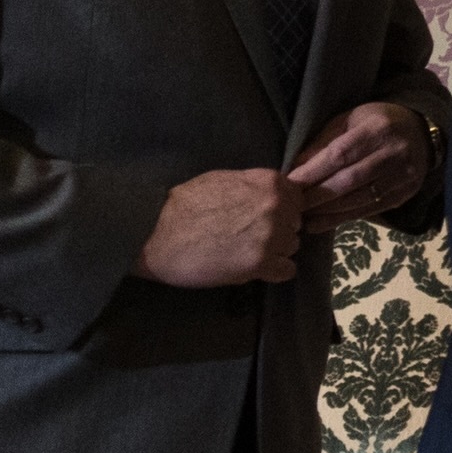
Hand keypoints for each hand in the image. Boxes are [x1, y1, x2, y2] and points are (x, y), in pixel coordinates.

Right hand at [134, 169, 302, 286]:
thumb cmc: (184, 204)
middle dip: (278, 230)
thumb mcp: (223, 180)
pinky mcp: (260, 264)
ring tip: (246, 253)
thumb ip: (254, 186)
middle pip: (295, 223)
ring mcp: (271, 236)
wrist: (154, 234)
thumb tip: (273, 194)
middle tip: (249, 237)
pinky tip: (255, 269)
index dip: (281, 209)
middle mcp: (277, 207)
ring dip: (275, 252)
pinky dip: (274, 272)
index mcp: (270, 183)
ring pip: (291, 247)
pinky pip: (286, 271)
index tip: (263, 217)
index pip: (296, 198)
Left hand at [286, 103, 433, 228]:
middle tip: (291, 205)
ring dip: (327, 211)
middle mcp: (395, 152)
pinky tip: (320, 223)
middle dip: (317, 195)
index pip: (341, 154)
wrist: (421, 132)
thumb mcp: (350, 120)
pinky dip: (342, 219)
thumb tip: (296, 167)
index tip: (290, 184)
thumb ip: (324, 141)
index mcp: (378, 129)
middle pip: (350, 180)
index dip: (314, 172)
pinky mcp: (405, 194)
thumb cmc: (377, 122)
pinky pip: (370, 210)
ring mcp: (404, 175)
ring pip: (359, 199)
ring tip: (301, 217)